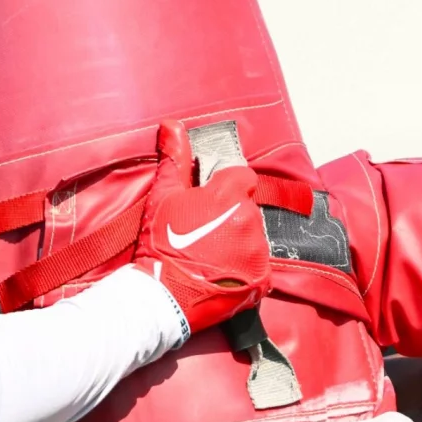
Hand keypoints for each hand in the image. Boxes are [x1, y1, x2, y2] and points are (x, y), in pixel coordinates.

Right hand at [132, 122, 272, 335]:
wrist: (161, 297)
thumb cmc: (160, 243)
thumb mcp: (163, 197)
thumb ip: (175, 159)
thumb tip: (174, 125)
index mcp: (231, 197)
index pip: (242, 177)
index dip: (226, 187)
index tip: (210, 200)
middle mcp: (251, 221)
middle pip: (247, 208)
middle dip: (229, 216)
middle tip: (202, 232)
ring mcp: (258, 251)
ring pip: (254, 236)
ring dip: (238, 242)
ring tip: (209, 255)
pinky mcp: (262, 278)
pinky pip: (259, 267)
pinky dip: (244, 269)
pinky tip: (221, 273)